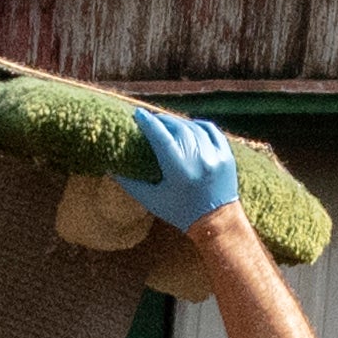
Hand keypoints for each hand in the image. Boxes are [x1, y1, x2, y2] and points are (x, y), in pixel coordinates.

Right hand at [119, 108, 239, 232]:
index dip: (148, 123)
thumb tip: (111, 169)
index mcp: (179, 170)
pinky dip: (197, 125)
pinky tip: (189, 126)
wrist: (216, 223)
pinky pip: (210, 130)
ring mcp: (214, 155)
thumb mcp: (152, 201)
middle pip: (177, 128)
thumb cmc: (181, 213)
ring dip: (178, 122)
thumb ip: (131, 184)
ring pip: (193, 127)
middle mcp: (198, 159)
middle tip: (151, 119)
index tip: (138, 114)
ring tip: (167, 123)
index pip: (160, 137)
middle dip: (162, 120)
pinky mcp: (226, 154)